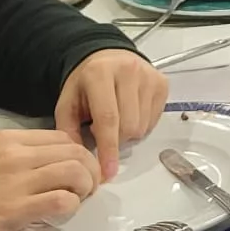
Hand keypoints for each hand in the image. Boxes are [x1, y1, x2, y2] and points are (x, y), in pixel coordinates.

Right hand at [0, 129, 101, 230]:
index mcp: (7, 140)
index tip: (78, 172)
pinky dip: (70, 208)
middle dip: (90, 171)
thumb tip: (48, 166)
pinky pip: (62, 201)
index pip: (63, 137)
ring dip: (85, 188)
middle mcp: (15, 155)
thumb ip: (15, 159)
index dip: (79, 155)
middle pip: (75, 152)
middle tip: (86, 189)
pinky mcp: (13, 210)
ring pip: (76, 172)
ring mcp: (15, 181)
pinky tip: (59, 214)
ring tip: (76, 201)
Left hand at [54, 49, 168, 180]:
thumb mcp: (67, 103)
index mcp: (99, 74)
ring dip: (129, 133)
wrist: (106, 58)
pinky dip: (141, 125)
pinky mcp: (161, 82)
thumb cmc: (85, 84)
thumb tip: (81, 160)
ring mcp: (148, 76)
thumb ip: (69, 131)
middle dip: (116, 140)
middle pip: (128, 125)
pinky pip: (154, 120)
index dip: (108, 148)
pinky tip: (130, 114)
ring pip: (142, 126)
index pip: (108, 118)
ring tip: (117, 121)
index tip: (108, 172)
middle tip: (104, 133)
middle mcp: (127, 70)